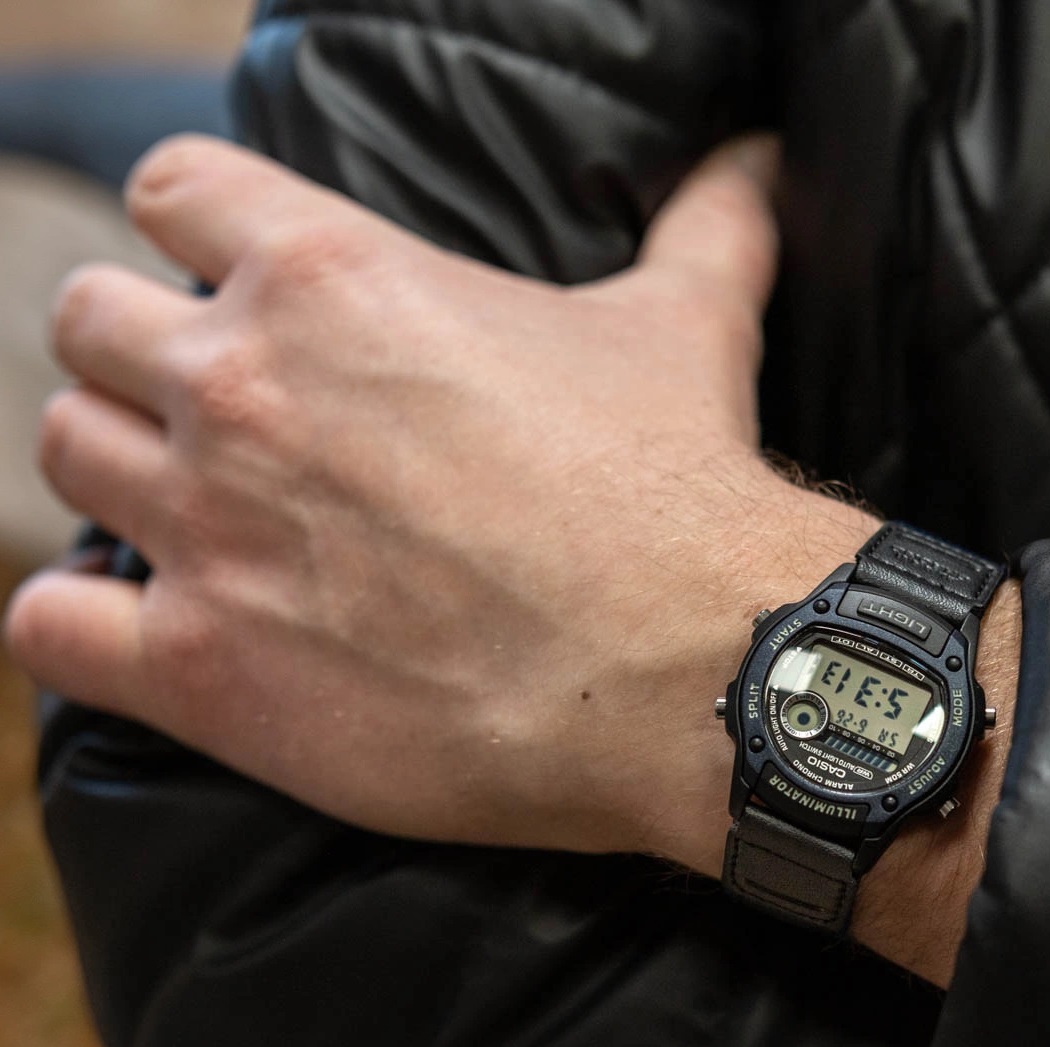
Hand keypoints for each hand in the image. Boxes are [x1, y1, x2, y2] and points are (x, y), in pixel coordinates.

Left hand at [5, 133, 853, 865]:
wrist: (684, 667)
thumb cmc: (675, 491)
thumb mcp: (690, 325)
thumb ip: (706, 222)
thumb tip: (759, 155)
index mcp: (331, 277)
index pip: (174, 196)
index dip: (197, 234)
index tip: (233, 283)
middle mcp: (240, 389)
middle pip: (95, 325)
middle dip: (144, 359)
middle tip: (224, 417)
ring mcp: (207, 531)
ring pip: (70, 455)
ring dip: (121, 474)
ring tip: (198, 516)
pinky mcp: (203, 668)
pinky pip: (53, 626)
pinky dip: (81, 623)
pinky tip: (142, 628)